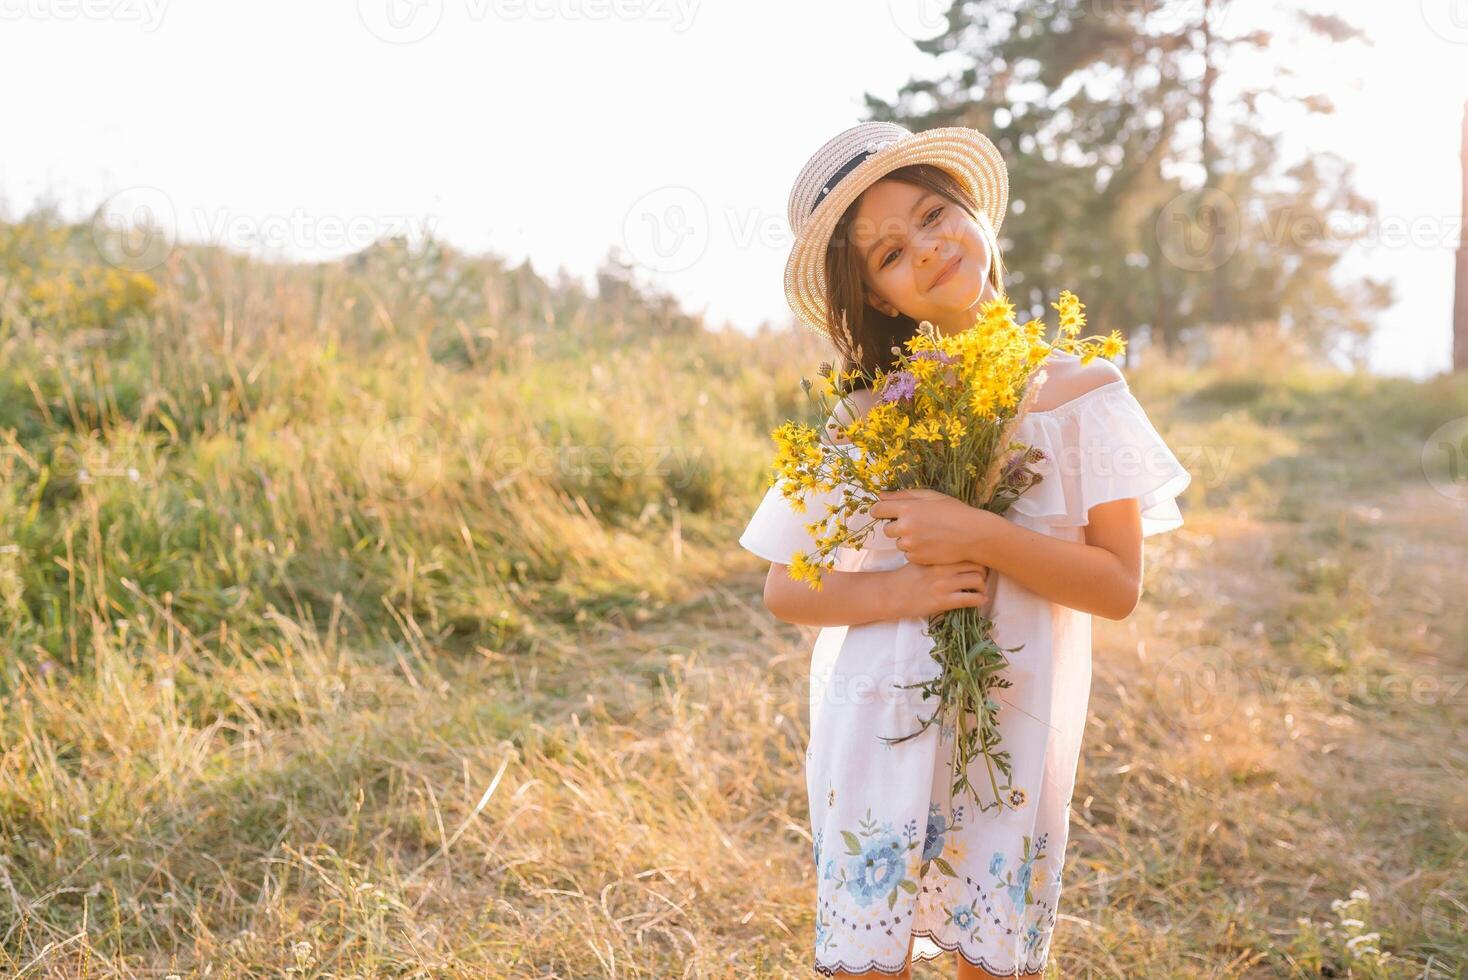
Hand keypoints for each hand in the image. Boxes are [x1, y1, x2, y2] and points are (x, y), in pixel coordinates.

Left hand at [868, 487, 998, 564]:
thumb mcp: (930, 496)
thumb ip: (903, 495)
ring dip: (907, 539)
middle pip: (887, 529)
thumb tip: (880, 495)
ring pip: (898, 542)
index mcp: (907, 508)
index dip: (881, 511)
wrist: (972, 535)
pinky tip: (930, 544)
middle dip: (897, 527)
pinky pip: (907, 554)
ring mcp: (910, 544)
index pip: (877, 510)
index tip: (887, 512)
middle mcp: (905, 527)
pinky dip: (915, 551)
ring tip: (928, 534)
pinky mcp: (916, 558)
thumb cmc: (953, 511)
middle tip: (916, 524)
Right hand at [887, 559, 990, 619]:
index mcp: (938, 556)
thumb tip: (957, 549)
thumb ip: (938, 554)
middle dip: (984, 572)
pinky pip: (970, 599)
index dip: (978, 558)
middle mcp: (943, 568)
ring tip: (980, 590)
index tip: (979, 563)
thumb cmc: (906, 576)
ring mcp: (944, 585)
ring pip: (978, 581)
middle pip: (978, 565)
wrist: (891, 593)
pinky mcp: (943, 601)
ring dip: (983, 587)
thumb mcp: (921, 558)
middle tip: (983, 577)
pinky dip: (980, 600)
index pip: (968, 551)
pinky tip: (980, 600)